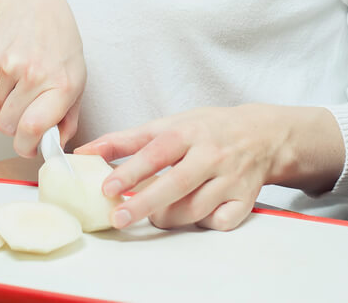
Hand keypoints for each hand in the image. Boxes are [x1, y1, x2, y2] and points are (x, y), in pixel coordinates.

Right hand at [0, 0, 85, 157]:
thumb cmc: (59, 45)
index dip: (26, 146)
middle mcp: (34, 74)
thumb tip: (54, 146)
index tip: (29, 146)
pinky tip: (10, 65)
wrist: (33, 6)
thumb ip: (68, 118)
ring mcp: (8, 65)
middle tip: (25, 110)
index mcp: (61, 84)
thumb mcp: (77, 80)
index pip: (33, 128)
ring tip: (22, 78)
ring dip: (7, 101)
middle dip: (14, 125)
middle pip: (8, 125)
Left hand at [75, 104, 288, 231]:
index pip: (157, 152)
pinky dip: (202, 223)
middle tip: (118, 218)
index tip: (108, 187)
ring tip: (155, 212)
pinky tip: (193, 213)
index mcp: (189, 132)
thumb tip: (86, 152)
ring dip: (168, 216)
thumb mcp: (167, 124)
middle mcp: (211, 155)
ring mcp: (230, 179)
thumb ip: (126, 140)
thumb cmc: (207, 129)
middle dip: (144, 204)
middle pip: (176, 185)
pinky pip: (218, 222)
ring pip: (194, 210)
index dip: (131, 171)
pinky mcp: (245, 200)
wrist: (261, 134)